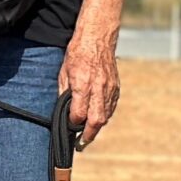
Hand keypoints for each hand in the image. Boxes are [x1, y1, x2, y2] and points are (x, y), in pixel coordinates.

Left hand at [57, 30, 121, 145]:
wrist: (98, 37)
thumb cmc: (78, 52)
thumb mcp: (64, 71)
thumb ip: (64, 92)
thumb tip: (64, 109)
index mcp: (83, 84)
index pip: (79, 113)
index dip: (74, 122)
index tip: (70, 124)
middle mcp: (98, 88)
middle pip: (96, 120)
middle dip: (89, 134)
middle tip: (83, 143)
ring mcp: (109, 88)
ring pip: (106, 115)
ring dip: (97, 127)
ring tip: (89, 134)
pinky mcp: (116, 87)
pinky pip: (111, 106)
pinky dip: (105, 115)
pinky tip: (98, 117)